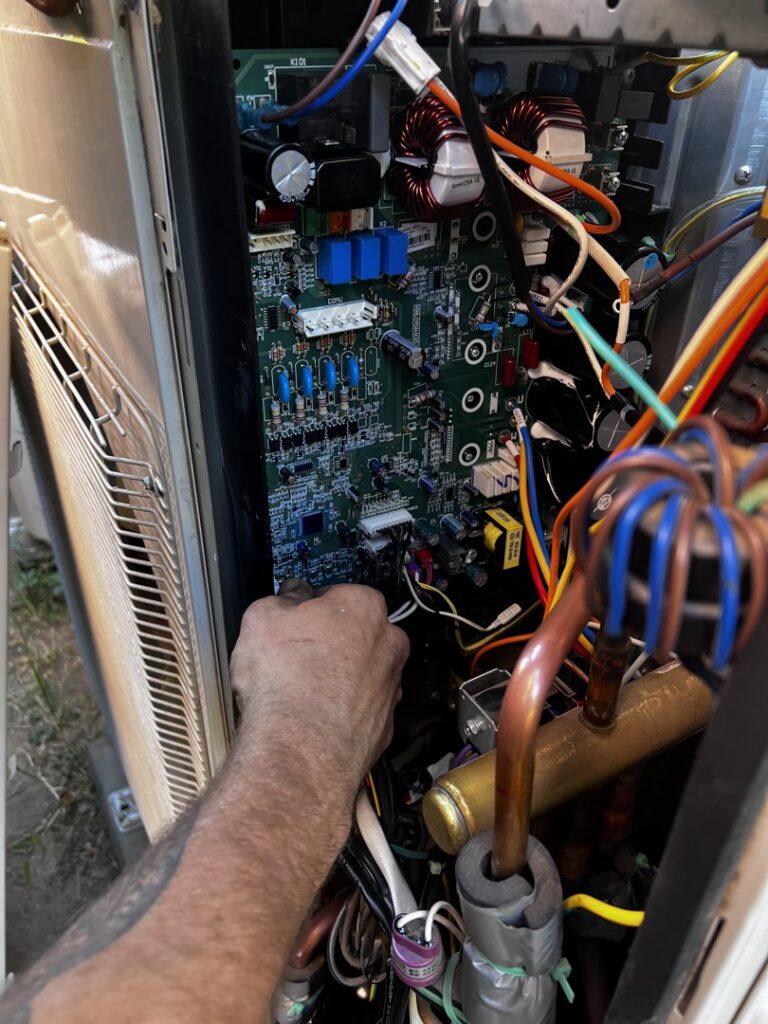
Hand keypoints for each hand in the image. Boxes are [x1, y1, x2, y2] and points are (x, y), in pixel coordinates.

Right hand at [230, 581, 408, 788]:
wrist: (299, 751)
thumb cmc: (284, 682)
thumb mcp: (262, 618)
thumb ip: (282, 600)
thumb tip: (290, 597)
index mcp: (364, 607)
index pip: (337, 594)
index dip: (311, 608)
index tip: (295, 620)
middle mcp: (388, 644)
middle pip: (356, 634)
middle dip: (330, 643)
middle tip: (296, 657)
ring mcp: (390, 688)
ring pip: (361, 674)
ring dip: (337, 679)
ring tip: (300, 693)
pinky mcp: (384, 727)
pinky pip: (360, 711)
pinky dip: (341, 713)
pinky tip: (313, 719)